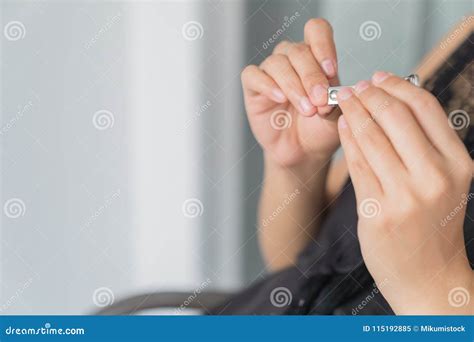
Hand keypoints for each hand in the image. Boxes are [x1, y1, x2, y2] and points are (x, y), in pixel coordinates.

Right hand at [241, 18, 339, 167]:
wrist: (302, 152)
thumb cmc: (320, 129)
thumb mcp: (336, 115)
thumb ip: (334, 99)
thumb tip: (330, 90)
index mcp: (315, 56)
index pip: (316, 31)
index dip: (323, 45)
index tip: (331, 71)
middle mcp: (292, 59)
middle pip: (299, 51)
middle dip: (312, 77)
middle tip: (320, 100)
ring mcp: (271, 71)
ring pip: (278, 63)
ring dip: (293, 86)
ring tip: (306, 109)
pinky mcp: (253, 86)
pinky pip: (253, 75)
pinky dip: (267, 85)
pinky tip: (280, 99)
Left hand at [337, 71, 472, 313]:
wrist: (428, 278)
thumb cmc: (433, 227)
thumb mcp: (444, 183)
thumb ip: (425, 146)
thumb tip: (390, 102)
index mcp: (458, 164)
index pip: (425, 107)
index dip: (396, 85)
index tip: (377, 77)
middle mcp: (435, 177)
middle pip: (394, 115)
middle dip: (368, 94)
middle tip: (352, 87)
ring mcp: (405, 196)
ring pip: (371, 136)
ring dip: (352, 112)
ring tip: (342, 101)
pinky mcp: (376, 212)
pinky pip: (356, 163)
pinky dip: (347, 138)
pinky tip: (342, 126)